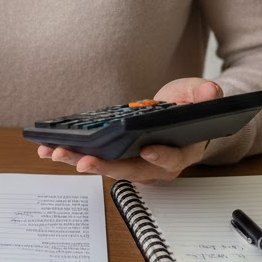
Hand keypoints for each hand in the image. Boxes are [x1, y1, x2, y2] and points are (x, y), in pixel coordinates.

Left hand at [37, 78, 223, 184]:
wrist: (178, 114)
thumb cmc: (189, 107)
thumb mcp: (199, 95)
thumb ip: (205, 96)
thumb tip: (212, 92)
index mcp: (179, 152)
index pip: (170, 160)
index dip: (159, 157)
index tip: (146, 150)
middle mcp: (155, 165)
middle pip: (130, 170)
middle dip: (104, 167)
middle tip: (81, 161)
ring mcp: (134, 163)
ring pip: (107, 167)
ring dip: (79, 161)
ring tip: (54, 153)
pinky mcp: (116, 156)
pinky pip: (95, 159)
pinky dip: (73, 154)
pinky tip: (50, 148)